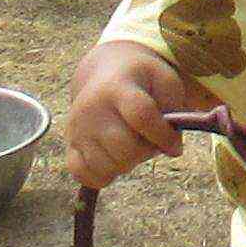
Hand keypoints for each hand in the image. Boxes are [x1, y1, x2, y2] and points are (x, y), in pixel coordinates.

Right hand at [66, 40, 205, 189]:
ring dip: (127, 165)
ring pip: (107, 167)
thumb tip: (172, 149)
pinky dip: (102, 176)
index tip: (175, 146)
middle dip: (146, 152)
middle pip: (124, 148)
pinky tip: (113, 161)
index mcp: (117, 86)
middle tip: (150, 141)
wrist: (105, 70)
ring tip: (131, 145)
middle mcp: (91, 108)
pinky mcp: (69, 143)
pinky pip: (83, 175)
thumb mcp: (165, 80)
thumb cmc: (142, 80)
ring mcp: (77, 127)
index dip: (163, 136)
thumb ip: (176, 110)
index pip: (141, 116)